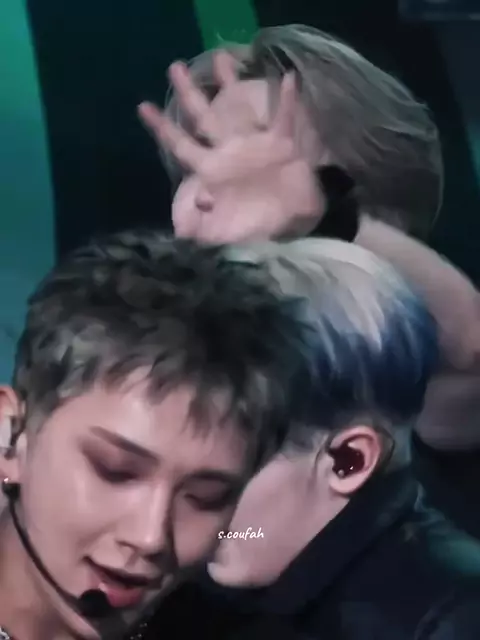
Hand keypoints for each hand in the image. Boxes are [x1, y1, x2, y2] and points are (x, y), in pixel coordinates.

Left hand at [138, 54, 324, 242]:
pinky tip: (288, 78)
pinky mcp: (282, 144)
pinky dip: (286, 101)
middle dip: (188, 93)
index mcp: (211, 170)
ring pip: (239, 108)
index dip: (163, 128)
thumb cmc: (255, 226)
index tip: (143, 107)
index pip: (182, 145)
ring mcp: (254, 144)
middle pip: (203, 118)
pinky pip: (283, 118)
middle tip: (174, 67)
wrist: (291, 222)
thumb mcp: (225, 234)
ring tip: (222, 56)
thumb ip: (203, 231)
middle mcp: (228, 151)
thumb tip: (181, 233)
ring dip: (231, 84)